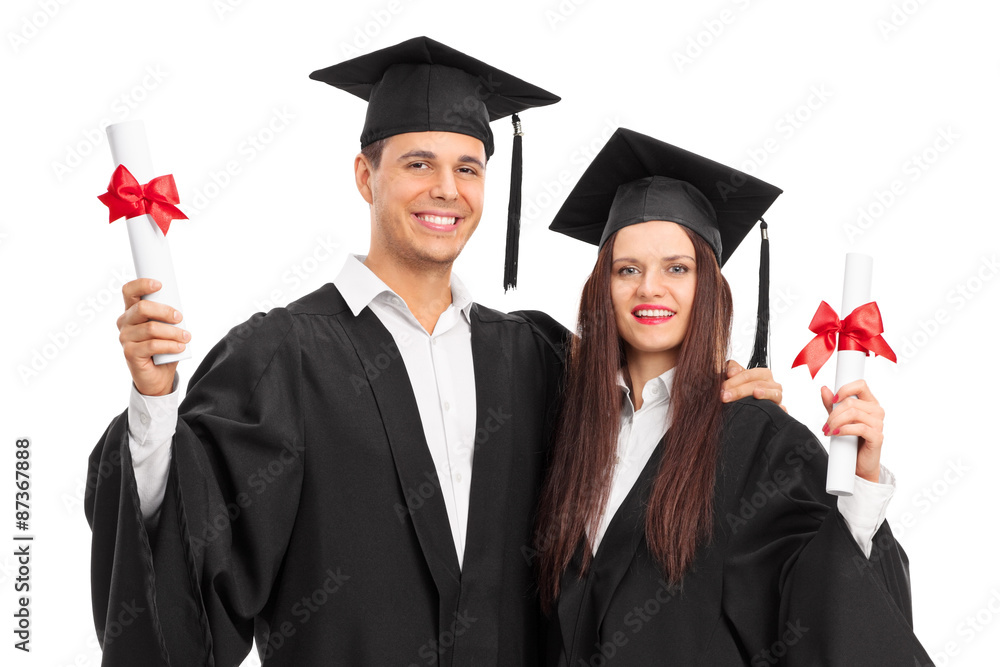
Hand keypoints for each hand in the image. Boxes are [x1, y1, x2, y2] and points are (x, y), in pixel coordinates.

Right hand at [117, 278, 187, 396]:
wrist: (158, 376)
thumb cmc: (163, 348)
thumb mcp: (166, 327)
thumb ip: (168, 315)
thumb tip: (180, 307)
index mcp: (131, 311)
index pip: (129, 291)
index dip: (142, 285)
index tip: (160, 285)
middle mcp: (124, 322)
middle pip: (142, 308)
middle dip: (165, 311)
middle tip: (180, 318)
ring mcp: (125, 338)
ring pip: (151, 328)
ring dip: (173, 332)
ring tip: (186, 337)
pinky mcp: (129, 353)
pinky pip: (153, 345)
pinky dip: (170, 345)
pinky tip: (180, 347)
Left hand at [721, 361, 784, 410]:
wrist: (749, 407)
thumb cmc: (742, 390)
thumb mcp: (734, 377)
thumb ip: (731, 368)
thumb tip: (732, 372)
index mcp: (762, 374)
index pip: (748, 374)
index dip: (734, 379)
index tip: (722, 387)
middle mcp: (772, 384)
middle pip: (757, 384)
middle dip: (739, 390)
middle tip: (724, 396)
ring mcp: (777, 398)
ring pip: (773, 393)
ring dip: (763, 394)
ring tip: (755, 394)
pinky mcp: (780, 411)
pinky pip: (782, 409)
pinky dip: (781, 409)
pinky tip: (778, 408)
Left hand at [821, 379, 883, 483]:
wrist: (858, 463)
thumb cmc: (850, 439)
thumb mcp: (838, 419)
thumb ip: (831, 404)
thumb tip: (824, 389)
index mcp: (869, 402)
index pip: (860, 385)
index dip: (845, 389)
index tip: (833, 399)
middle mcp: (876, 411)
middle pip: (851, 402)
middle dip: (834, 413)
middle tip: (826, 424)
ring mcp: (879, 424)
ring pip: (853, 414)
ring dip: (836, 422)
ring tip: (828, 430)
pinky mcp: (877, 437)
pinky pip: (859, 428)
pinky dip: (844, 430)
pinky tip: (836, 434)